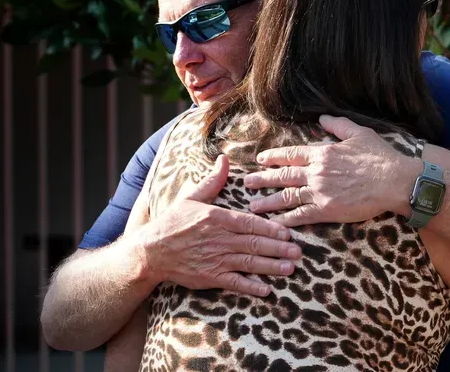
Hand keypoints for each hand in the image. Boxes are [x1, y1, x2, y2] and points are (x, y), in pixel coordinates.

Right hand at [138, 155, 301, 296]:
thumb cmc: (173, 222)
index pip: (250, 223)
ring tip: (289, 269)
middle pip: (254, 244)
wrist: (151, 251)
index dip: (270, 229)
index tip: (287, 233)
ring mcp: (215, 260)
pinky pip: (234, 283)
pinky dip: (250, 287)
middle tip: (298, 253)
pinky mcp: (210, 277)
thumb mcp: (192, 197)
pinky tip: (266, 290)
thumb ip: (212, 180)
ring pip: (248, 263)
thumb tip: (224, 159)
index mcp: (217, 218)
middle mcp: (219, 239)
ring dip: (270, 267)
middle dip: (278, 249)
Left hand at [244, 115, 421, 226]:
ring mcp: (319, 192)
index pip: (290, 155)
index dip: (273, 157)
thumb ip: (337, 125)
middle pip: (282, 176)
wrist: (395, 181)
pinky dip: (285, 219)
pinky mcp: (327, 210)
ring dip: (267, 202)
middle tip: (247, 183)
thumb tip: (320, 119)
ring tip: (252, 205)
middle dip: (262, 180)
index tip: (260, 160)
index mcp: (322, 153)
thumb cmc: (380, 157)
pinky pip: (301, 215)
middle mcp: (316, 172)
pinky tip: (274, 223)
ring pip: (286, 197)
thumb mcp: (358, 133)